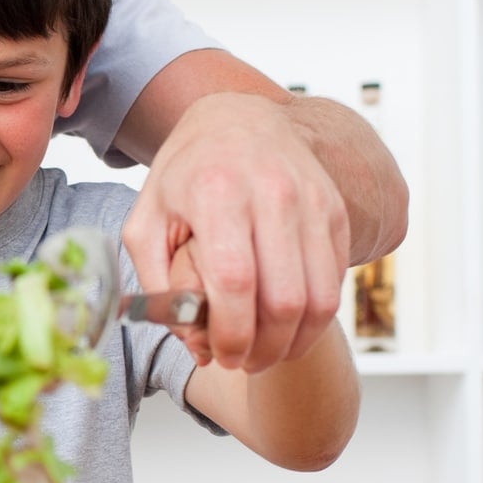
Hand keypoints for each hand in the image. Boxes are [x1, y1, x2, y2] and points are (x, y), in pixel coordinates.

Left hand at [122, 93, 349, 372]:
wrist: (239, 119)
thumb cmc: (186, 175)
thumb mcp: (146, 220)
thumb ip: (156, 283)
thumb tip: (193, 344)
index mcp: (216, 193)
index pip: (235, 282)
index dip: (232, 333)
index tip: (221, 357)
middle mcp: (271, 193)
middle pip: (284, 298)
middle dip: (266, 348)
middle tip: (245, 363)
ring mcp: (311, 200)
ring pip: (320, 297)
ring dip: (296, 341)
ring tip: (270, 354)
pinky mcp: (335, 209)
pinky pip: (336, 279)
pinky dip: (317, 316)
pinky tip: (291, 327)